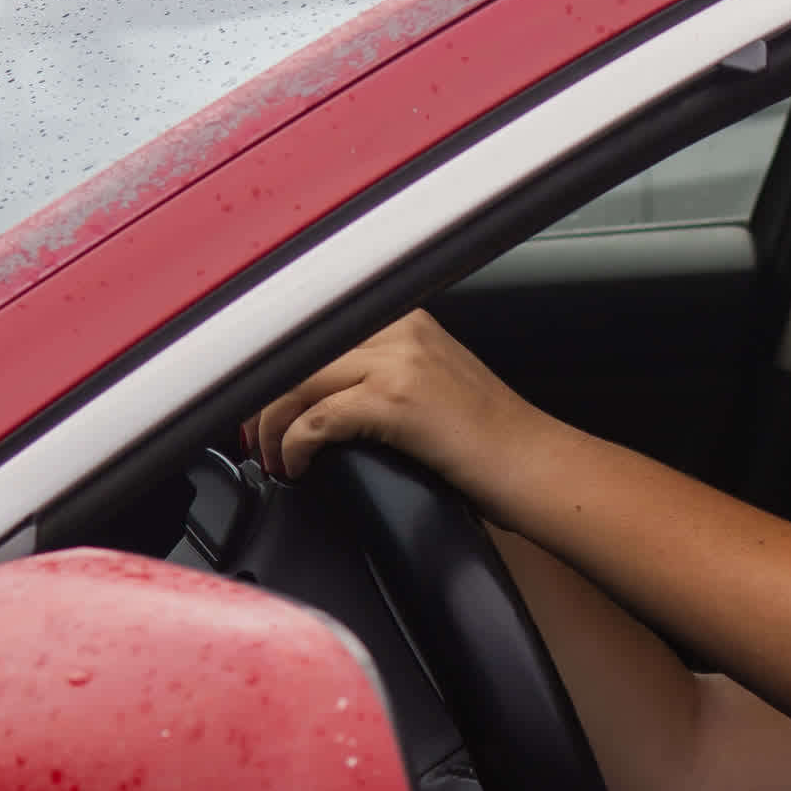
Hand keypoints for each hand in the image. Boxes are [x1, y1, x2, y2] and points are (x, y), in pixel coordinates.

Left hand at [255, 313, 537, 500]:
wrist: (538, 466)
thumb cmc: (495, 443)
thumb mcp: (437, 386)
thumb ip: (386, 374)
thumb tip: (326, 399)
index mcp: (407, 322)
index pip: (317, 331)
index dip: (275, 368)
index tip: (259, 402)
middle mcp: (401, 330)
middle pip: (298, 352)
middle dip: (261, 399)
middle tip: (252, 438)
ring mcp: (400, 361)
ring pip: (297, 382)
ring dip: (271, 426)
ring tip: (271, 459)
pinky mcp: (398, 401)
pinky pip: (318, 418)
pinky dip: (295, 446)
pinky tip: (297, 468)